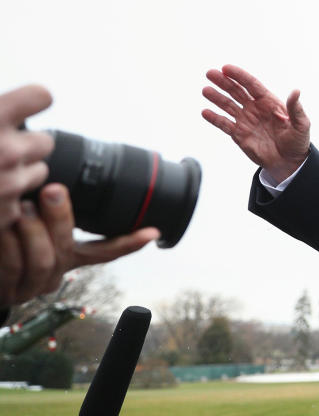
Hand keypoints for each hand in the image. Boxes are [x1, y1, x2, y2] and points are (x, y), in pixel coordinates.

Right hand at [0, 85, 54, 229]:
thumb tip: (25, 98)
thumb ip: (0, 110)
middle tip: (0, 151)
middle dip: (26, 147)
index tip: (30, 103)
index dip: (32, 100)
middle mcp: (4, 150)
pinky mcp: (6, 214)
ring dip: (18, 176)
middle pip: (44, 142)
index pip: (40, 96)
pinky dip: (5, 203)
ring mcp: (7, 184)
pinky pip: (20, 203)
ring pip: (38, 174)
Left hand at [0, 183, 158, 306]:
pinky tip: (3, 228)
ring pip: (44, 259)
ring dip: (31, 230)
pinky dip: (8, 245)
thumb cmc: (2, 238)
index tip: (153, 232)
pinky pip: (15, 267)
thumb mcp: (28, 219)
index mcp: (68, 256)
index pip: (106, 251)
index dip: (130, 242)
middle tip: (52, 189)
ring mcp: (32, 285)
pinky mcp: (9, 292)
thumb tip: (56, 177)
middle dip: (61, 216)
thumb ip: (44, 205)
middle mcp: (55, 272)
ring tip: (19, 208)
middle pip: (69, 248)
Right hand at [202, 64, 310, 181]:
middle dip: (223, 82)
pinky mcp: (239, 134)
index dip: (239, 75)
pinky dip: (215, 118)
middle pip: (236, 91)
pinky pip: (225, 124)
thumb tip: (296, 91)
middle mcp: (255, 108)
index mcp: (269, 102)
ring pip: (228, 105)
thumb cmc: (297, 141)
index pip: (251, 84)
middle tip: (210, 73)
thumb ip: (296, 108)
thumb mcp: (301, 124)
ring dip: (216, 97)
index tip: (226, 68)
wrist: (289, 162)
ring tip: (206, 90)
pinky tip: (205, 112)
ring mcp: (246, 120)